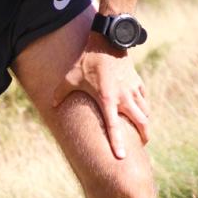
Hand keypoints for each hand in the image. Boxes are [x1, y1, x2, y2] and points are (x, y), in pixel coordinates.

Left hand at [52, 35, 149, 158]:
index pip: (114, 127)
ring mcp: (133, 90)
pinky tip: (139, 111)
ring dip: (144, 123)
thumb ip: (61, 93)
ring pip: (145, 112)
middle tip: (141, 146)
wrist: (107, 40)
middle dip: (143, 137)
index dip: (118, 143)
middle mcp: (124, 97)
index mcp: (107, 99)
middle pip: (141, 123)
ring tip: (141, 131)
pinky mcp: (137, 82)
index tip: (122, 158)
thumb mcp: (70, 77)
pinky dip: (143, 108)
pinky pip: (144, 99)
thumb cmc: (88, 60)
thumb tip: (53, 105)